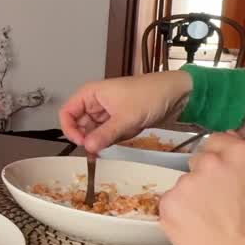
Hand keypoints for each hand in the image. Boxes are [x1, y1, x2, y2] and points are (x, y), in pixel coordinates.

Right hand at [58, 71, 192, 153]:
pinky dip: (114, 140)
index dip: (70, 129)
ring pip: (94, 132)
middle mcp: (95, 103)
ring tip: (117, 139)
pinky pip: (108, 135)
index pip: (67, 113)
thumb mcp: (126, 117)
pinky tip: (126, 135)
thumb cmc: (149, 95)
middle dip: (88, 138)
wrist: (176, 94)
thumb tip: (87, 148)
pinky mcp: (118, 121)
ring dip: (103, 140)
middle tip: (98, 151)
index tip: (81, 143)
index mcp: (91, 94)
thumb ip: (105, 134)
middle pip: (79, 125)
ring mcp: (107, 113)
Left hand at [160, 132, 244, 244]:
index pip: (218, 141)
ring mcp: (186, 182)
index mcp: (242, 153)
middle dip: (206, 180)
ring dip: (192, 200)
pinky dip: (179, 218)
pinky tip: (197, 235)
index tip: (225, 179)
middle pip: (198, 163)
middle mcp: (210, 161)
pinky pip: (171, 206)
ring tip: (210, 227)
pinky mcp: (168, 204)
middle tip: (219, 207)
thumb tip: (237, 152)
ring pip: (184, 187)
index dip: (220, 161)